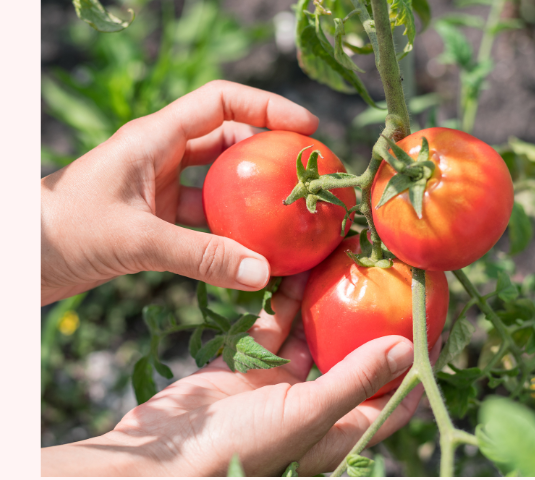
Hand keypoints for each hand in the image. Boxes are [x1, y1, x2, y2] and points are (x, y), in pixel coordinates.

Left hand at [41, 80, 318, 305]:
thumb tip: (262, 272)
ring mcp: (160, 189)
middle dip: (267, 153)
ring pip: (219, 184)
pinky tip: (251, 252)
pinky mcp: (157, 220)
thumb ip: (200, 256)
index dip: (267, 107)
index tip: (306, 127)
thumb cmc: (63, 231)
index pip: (221, 103)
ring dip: (250, 197)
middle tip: (304, 174)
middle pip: (228, 141)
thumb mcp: (136, 239)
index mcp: (155, 138)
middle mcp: (161, 157)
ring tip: (288, 215)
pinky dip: (229, 232)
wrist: (23, 258)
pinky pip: (205, 219)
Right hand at [41, 272, 440, 475]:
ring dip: (326, 307)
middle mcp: (312, 407)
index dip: (414, 372)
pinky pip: (273, 327)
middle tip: (391, 286)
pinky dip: (284, 303)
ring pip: (312, 338)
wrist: (164, 452)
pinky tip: (298, 271)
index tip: (434, 332)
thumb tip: (406, 349)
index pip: (391, 402)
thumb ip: (354, 381)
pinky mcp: (247, 365)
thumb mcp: (306, 415)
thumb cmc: (241, 447)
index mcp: (335, 431)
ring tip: (346, 268)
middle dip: (370, 327)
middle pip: (353, 362)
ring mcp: (278, 385)